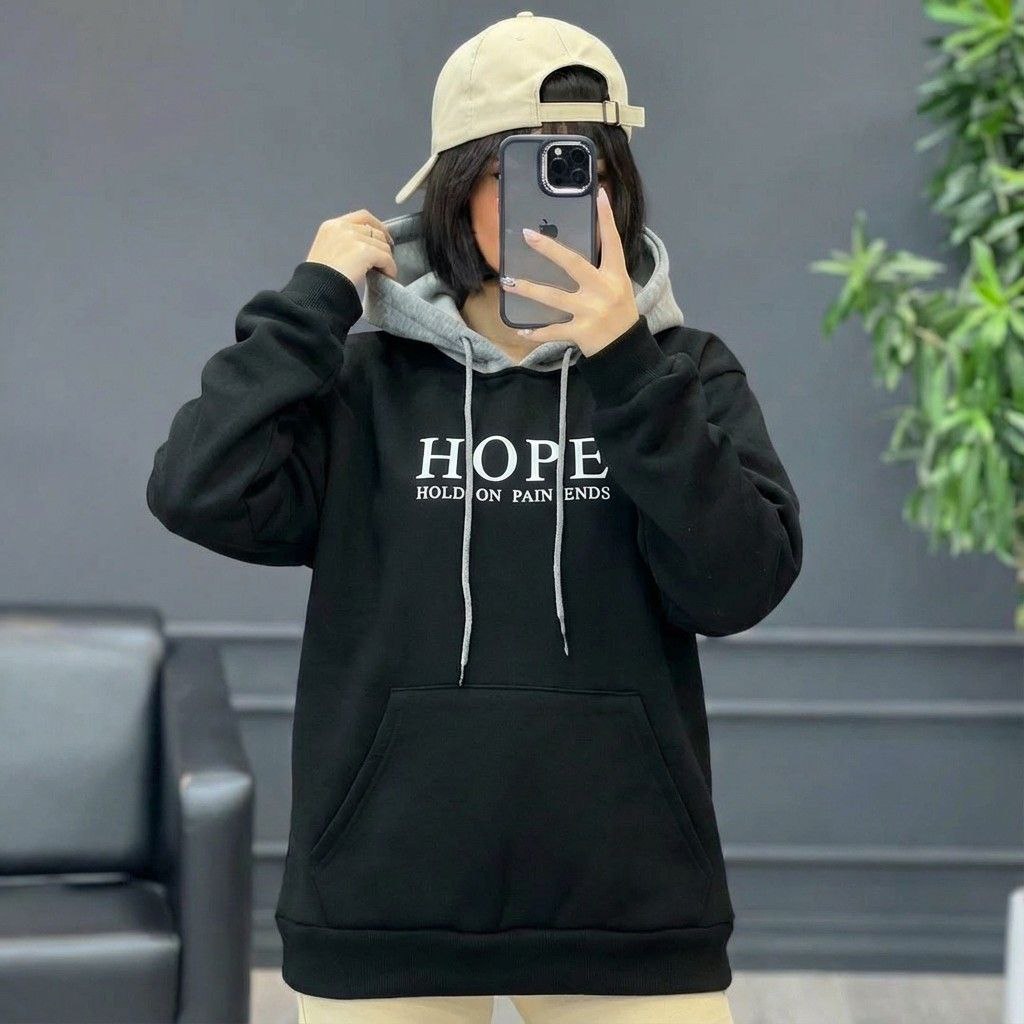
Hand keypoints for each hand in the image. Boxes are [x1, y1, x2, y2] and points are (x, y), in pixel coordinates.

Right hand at [306, 210, 397, 290]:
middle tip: (385, 260)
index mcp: (331, 226)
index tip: (384, 238)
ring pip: (383, 245)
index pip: (363, 217)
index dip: (378, 226)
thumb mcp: (325, 252)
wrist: (316, 292)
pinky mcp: (364, 251)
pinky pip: (386, 258)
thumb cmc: (319, 280)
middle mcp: (342, 228)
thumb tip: (366, 247)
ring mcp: (353, 238)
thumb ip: (342, 244)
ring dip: (387, 259)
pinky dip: (390, 268)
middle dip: (383, 246)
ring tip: (384, 271)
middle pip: (375, 231)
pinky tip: (388, 276)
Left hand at [499, 186, 639, 355]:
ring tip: (507, 283)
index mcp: (615, 276)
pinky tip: (522, 329)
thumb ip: (602, 270)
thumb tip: (573, 252)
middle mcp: (602, 290)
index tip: (599, 194)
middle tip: (528, 235)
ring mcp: (590, 312)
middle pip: (573, 264)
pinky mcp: (580, 332)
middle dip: (549, 249)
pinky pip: (553, 331)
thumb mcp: (619, 287)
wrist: (626, 350)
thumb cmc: (621, 315)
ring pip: (553, 297)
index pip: (612, 242)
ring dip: (528, 289)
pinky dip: (537, 332)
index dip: (606, 218)